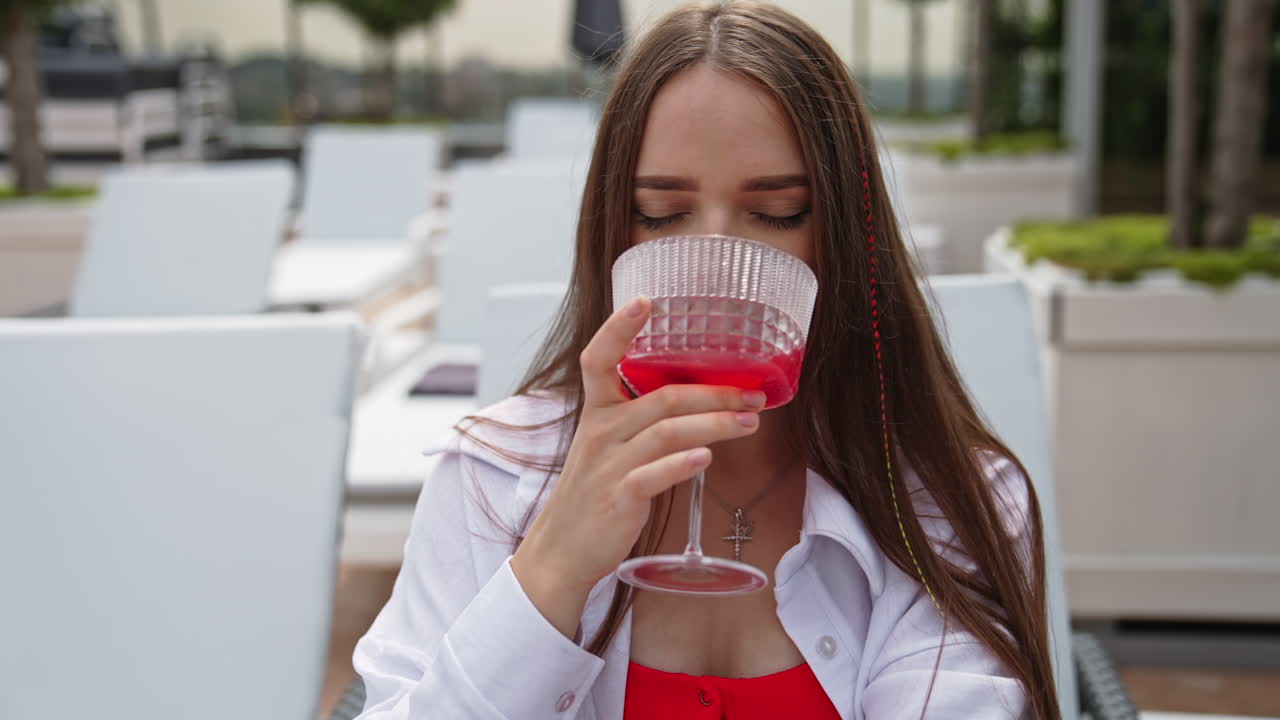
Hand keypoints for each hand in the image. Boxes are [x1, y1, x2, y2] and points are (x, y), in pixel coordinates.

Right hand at [510, 296, 764, 637]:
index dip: (619, 328)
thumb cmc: (596, 491)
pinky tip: (707, 460)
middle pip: (660, 398)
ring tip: (749, 421)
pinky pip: (653, 475)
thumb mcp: (609, 445)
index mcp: (597, 412)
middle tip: (753, 391)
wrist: (564, 549)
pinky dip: (681, 465)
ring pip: (665, 432)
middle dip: (712, 391)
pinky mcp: (619, 498)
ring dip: (714, 424)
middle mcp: (601, 432)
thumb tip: (701, 398)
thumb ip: (644, 419)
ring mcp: (609, 466)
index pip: (598, 359)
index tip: (645, 300)